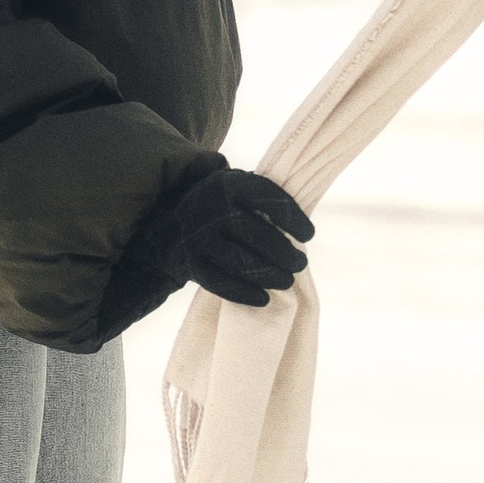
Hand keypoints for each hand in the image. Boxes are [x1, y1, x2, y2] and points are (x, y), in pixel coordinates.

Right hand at [163, 164, 312, 306]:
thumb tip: (303, 231)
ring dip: (269, 276)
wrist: (174, 223)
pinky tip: (263, 298)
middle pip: (257, 235)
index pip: (269, 200)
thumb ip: (266, 200)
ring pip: (240, 262)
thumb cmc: (223, 206)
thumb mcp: (239, 189)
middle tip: (300, 264)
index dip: (293, 219)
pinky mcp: (190, 263)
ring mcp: (198, 236)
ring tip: (287, 282)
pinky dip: (244, 293)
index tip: (309, 235)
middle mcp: (212, 208)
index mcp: (230, 184)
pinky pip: (220, 283)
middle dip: (285, 253)